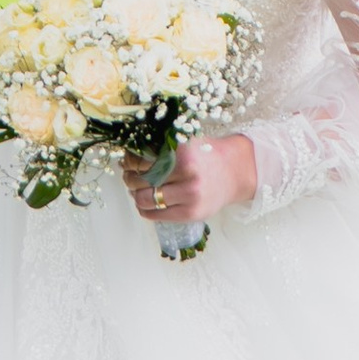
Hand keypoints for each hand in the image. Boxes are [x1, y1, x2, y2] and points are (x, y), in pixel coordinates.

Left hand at [125, 132, 256, 225]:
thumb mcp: (184, 144)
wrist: (233, 173)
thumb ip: (159, 148)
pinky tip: (147, 201)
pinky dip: (144, 209)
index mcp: (183, 154)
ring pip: (144, 199)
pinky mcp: (190, 214)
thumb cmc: (204, 156)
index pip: (141, 159)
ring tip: (138, 189)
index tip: (127, 161)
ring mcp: (189, 197)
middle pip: (141, 179)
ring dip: (135, 194)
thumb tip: (125, 159)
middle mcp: (187, 175)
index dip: (129, 160)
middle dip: (129, 178)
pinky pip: (154, 215)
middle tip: (129, 175)